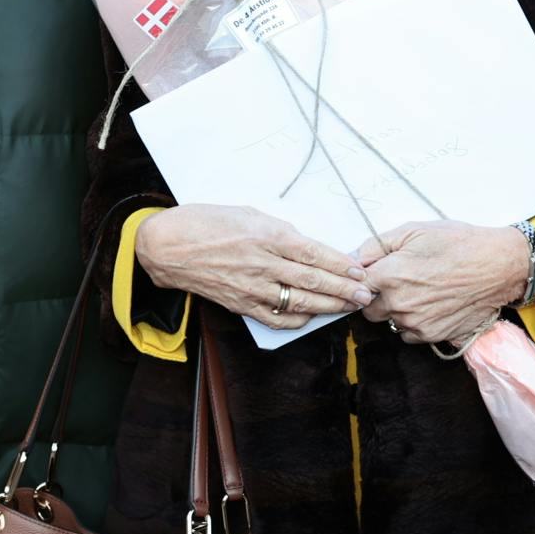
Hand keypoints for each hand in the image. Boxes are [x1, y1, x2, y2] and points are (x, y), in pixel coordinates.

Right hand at [135, 204, 375, 331]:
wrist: (167, 247)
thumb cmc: (206, 222)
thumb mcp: (248, 214)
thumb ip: (279, 232)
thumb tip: (305, 247)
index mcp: (268, 235)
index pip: (316, 254)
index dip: (342, 265)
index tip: (361, 270)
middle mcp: (264, 263)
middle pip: (314, 281)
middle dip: (345, 289)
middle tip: (367, 294)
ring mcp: (253, 287)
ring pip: (300, 302)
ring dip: (329, 306)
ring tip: (348, 306)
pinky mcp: (241, 304)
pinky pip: (277, 317)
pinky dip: (298, 319)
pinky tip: (313, 316)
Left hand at [356, 222, 529, 346]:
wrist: (497, 266)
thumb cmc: (458, 244)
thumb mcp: (414, 230)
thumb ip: (377, 245)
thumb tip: (355, 259)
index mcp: (388, 276)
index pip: (355, 286)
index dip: (364, 279)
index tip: (374, 274)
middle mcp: (398, 303)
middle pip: (368, 309)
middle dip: (377, 297)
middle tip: (399, 282)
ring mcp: (415, 322)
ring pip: (390, 322)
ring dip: (397, 310)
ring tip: (420, 291)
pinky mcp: (432, 335)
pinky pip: (409, 334)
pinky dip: (414, 323)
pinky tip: (430, 305)